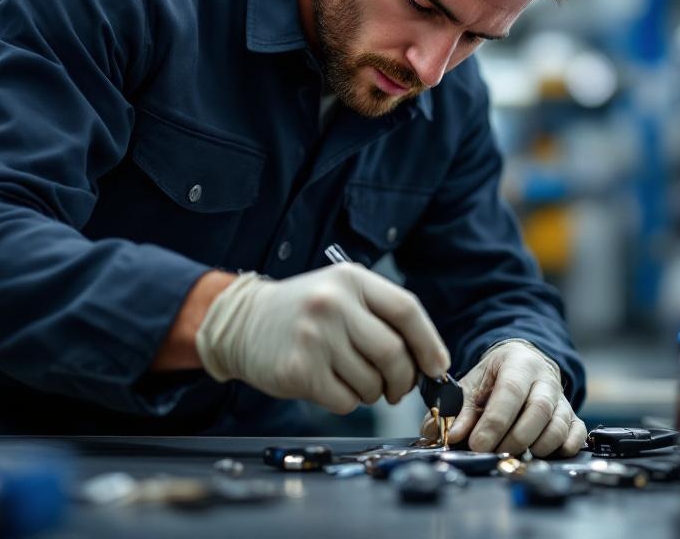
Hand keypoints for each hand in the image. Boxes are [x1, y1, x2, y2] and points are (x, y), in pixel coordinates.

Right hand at [195, 264, 449, 413]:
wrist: (242, 323)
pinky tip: (330, 385)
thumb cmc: (304, 312)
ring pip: (371, 383)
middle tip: (398, 387)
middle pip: (393, 352)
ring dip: (373, 392)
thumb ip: (382, 317)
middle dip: (404, 379)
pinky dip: (348, 401)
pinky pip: (346, 401)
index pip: (406, 310)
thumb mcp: (342, 293)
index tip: (438, 367)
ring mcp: (315, 337)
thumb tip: (430, 362)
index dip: (429, 343)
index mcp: (351, 279)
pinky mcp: (299, 370)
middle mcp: (333, 304)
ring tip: (354, 380)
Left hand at [421, 340, 585, 457]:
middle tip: (494, 453)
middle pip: (538, 410)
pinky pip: (576, 435)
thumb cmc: (494, 378)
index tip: (477, 444)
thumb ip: (457, 411)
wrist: (521, 365)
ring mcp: (562, 399)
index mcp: (518, 363)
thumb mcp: (470, 387)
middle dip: (513, 439)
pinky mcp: (572, 417)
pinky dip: (562, 449)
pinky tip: (540, 454)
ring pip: (558, 426)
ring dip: (535, 448)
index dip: (494, 421)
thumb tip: (446, 435)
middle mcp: (545, 379)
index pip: (510, 391)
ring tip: (514, 453)